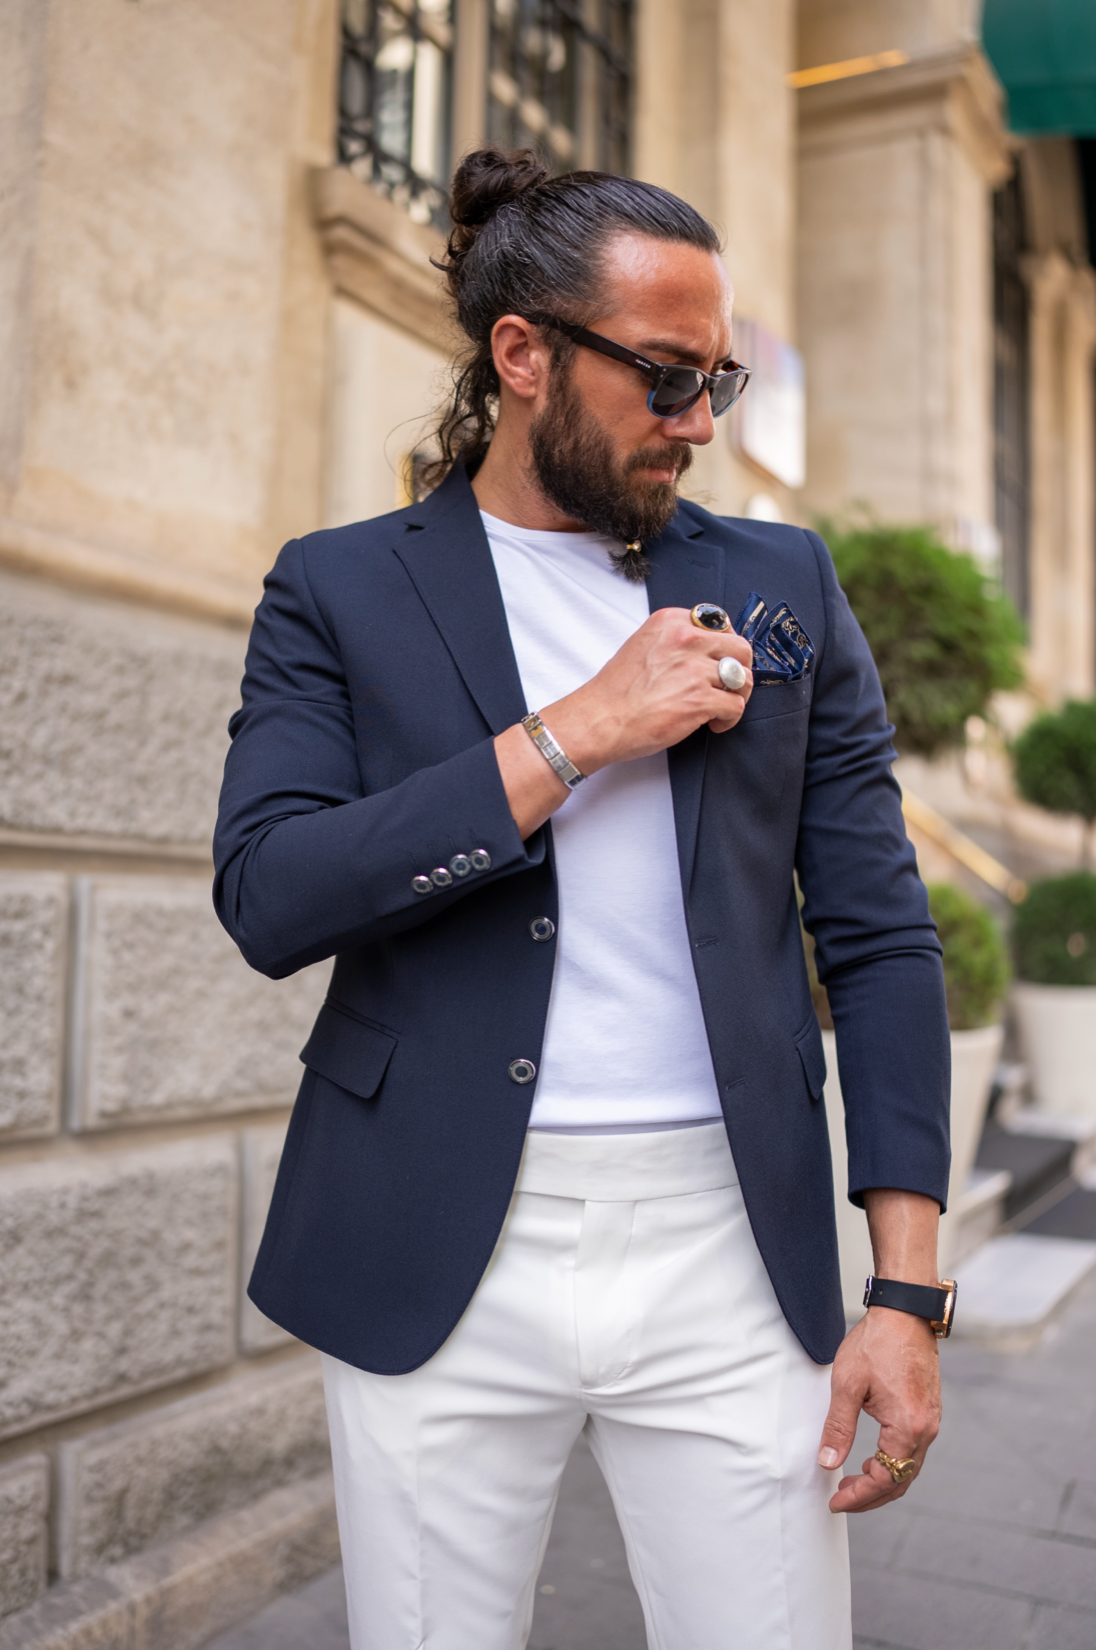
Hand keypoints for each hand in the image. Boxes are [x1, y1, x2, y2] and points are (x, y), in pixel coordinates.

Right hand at [548, 606, 753, 772]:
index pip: (721, 623)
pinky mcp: (701, 700)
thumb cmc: (616, 691)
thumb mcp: (643, 645)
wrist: (599, 719)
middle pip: (740, 647)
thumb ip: (674, 642)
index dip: (724, 647)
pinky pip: (736, 706)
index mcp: (671, 622)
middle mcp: (686, 639)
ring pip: (743, 678)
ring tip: (720, 707)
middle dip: (739, 669)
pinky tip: (713, 724)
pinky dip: (729, 719)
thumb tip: (705, 652)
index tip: (719, 662)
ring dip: (736, 695)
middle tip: (728, 686)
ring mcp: (695, 670)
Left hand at [818, 1306, 940, 1512]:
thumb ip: (838, 1427)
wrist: (905, 1312)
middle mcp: (926, 1429)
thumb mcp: (847, 1384)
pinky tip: (872, 1457)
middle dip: (870, 1495)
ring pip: (909, 1467)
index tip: (836, 1501)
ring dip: (882, 1479)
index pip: (885, 1479)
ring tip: (851, 1480)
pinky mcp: (929, 1411)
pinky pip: (913, 1450)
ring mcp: (931, 1421)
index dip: (859, 1496)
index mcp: (908, 1426)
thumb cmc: (876, 1343)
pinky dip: (893, 1462)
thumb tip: (828, 1462)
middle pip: (901, 1480)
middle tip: (841, 1497)